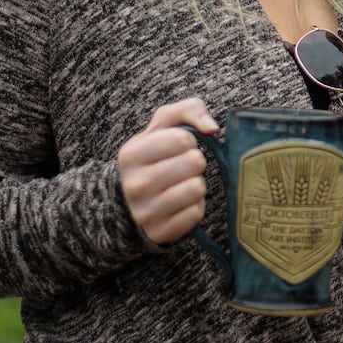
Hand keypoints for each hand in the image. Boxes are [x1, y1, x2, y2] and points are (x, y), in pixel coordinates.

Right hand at [118, 97, 216, 243]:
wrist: (131, 200)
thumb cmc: (155, 155)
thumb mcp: (164, 124)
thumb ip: (189, 110)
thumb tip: (211, 127)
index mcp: (130, 154)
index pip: (183, 138)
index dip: (188, 141)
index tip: (177, 149)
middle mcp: (133, 184)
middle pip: (194, 162)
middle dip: (194, 162)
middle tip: (180, 168)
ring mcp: (144, 212)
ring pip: (197, 188)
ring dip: (196, 184)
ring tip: (180, 184)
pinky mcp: (159, 232)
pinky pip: (196, 213)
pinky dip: (195, 206)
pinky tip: (180, 204)